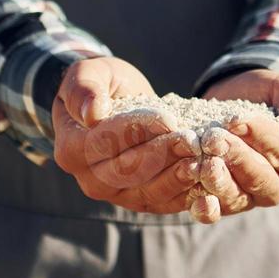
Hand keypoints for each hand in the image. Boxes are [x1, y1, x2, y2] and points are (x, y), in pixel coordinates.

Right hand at [51, 58, 201, 213]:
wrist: (111, 104)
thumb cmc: (99, 85)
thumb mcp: (88, 74)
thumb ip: (84, 89)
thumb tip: (93, 112)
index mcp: (71, 149)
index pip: (107, 142)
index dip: (139, 131)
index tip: (168, 119)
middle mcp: (89, 179)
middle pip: (130, 171)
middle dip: (165, 155)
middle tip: (193, 141)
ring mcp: (115, 195)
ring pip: (149, 191)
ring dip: (179, 178)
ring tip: (203, 160)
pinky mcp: (140, 200)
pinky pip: (164, 203)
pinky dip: (187, 194)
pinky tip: (207, 180)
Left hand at [195, 69, 278, 220]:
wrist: (240, 100)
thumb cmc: (271, 95)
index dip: (258, 135)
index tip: (235, 119)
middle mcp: (278, 186)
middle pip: (258, 177)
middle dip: (235, 157)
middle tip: (213, 140)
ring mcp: (250, 198)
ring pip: (237, 197)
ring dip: (218, 182)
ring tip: (201, 164)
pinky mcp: (225, 202)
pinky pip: (216, 211)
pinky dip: (206, 209)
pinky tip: (196, 201)